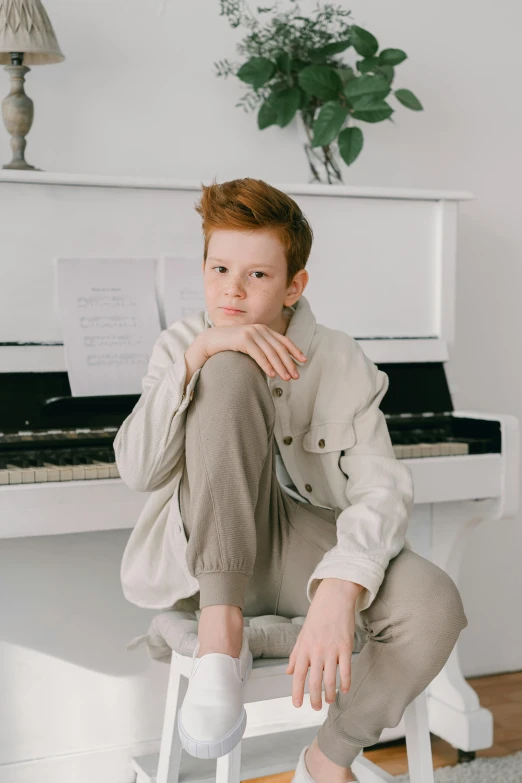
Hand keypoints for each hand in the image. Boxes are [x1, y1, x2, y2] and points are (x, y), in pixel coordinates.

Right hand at [200, 323, 305, 380]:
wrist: (210, 340)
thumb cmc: (231, 346)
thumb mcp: (250, 345)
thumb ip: (263, 349)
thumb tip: (278, 362)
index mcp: (263, 329)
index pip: (283, 341)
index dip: (295, 351)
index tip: (303, 361)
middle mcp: (259, 329)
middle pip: (279, 348)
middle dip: (289, 362)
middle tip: (296, 376)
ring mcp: (251, 333)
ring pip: (271, 352)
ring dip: (280, 367)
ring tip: (286, 378)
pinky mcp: (243, 339)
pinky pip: (258, 354)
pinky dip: (267, 365)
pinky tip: (272, 375)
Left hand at [286, 578, 362, 709]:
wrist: (334, 599)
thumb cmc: (317, 617)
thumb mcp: (302, 635)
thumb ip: (295, 655)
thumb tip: (289, 672)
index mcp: (304, 648)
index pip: (298, 675)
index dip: (297, 692)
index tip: (297, 705)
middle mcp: (316, 651)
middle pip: (314, 682)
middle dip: (315, 698)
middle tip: (315, 708)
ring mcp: (331, 650)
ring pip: (330, 679)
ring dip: (330, 694)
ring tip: (329, 701)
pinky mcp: (345, 647)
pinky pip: (346, 670)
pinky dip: (345, 683)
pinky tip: (344, 690)